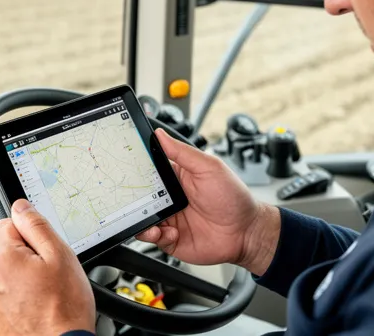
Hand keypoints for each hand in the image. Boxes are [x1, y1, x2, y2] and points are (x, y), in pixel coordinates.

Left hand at [0, 199, 94, 335]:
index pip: (5, 224)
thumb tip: (21, 206)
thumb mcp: (61, 257)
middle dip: (23, 259)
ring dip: (18, 282)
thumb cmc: (64, 310)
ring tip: (42, 297)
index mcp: (1, 258)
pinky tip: (34, 311)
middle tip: (47, 276)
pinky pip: (0, 302)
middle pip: (3, 253)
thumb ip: (37, 226)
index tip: (42, 252)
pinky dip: (14, 305)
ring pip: (2, 279)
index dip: (29, 235)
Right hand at [136, 129, 280, 274]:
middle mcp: (169, 198)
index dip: (136, 170)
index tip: (127, 169)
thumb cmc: (233, 197)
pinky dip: (155, 236)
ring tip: (152, 222)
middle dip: (133, 198)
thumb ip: (182, 152)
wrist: (246, 232)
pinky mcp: (171, 239)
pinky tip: (169, 232)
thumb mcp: (208, 168)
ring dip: (142, 220)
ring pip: (142, 219)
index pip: (148, 171)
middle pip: (140, 196)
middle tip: (135, 199)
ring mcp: (169, 219)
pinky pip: (153, 238)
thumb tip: (160, 134)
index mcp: (176, 178)